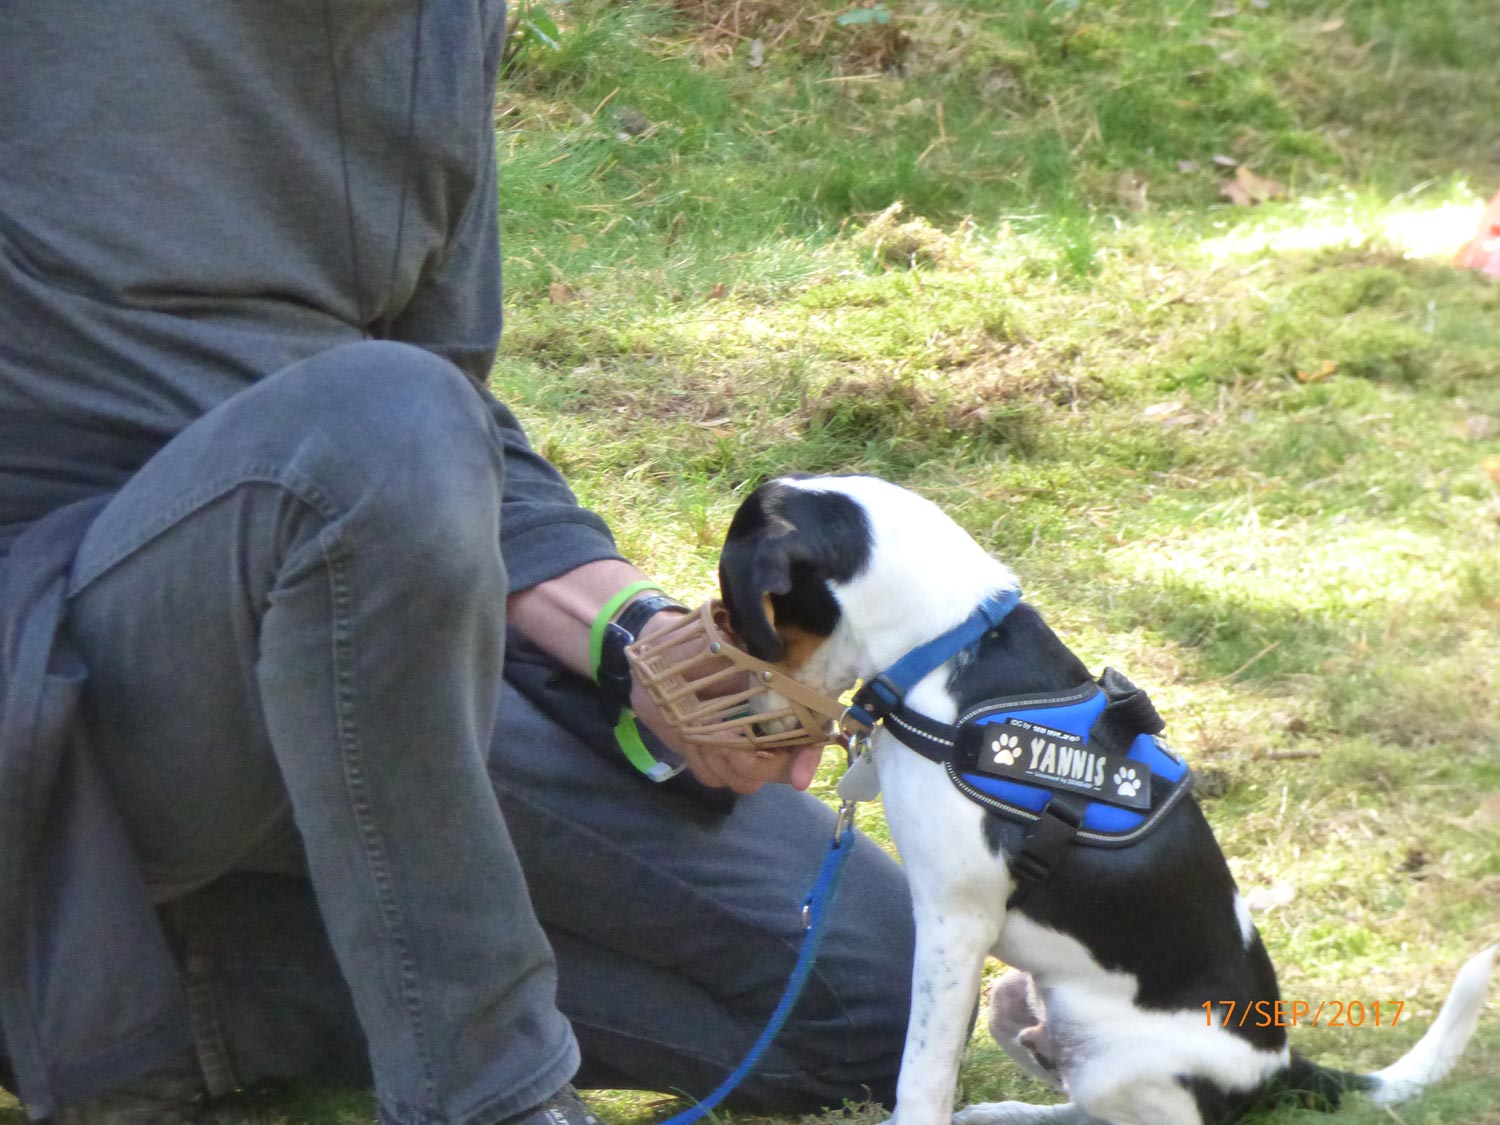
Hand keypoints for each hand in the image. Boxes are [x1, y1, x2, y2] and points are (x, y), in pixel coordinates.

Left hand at [628, 610, 826, 793]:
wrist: (652, 662)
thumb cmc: (694, 643)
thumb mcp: (722, 641)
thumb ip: (747, 654)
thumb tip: (768, 658)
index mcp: (780, 696)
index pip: (811, 734)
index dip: (808, 758)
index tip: (799, 778)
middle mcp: (766, 727)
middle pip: (780, 768)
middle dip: (755, 762)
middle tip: (727, 735)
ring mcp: (738, 746)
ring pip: (746, 780)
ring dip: (724, 760)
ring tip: (700, 728)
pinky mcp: (710, 759)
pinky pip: (714, 778)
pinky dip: (702, 762)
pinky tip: (688, 736)